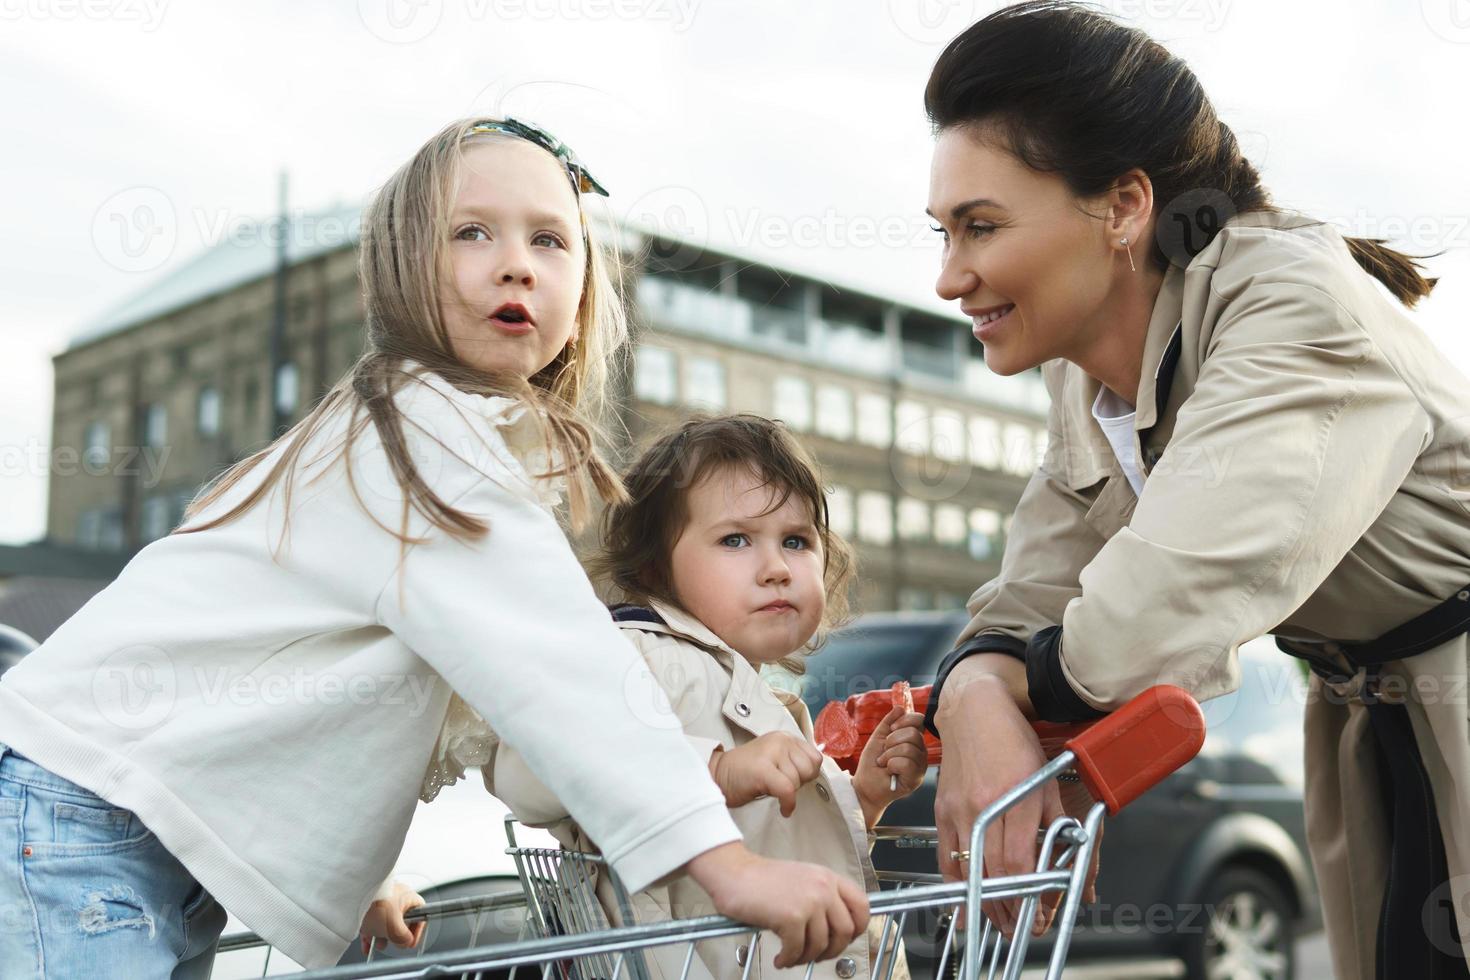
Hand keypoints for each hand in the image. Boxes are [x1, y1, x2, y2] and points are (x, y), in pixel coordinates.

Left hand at [359, 880, 425, 955]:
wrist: (352, 896)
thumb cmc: (376, 905)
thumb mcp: (394, 928)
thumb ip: (404, 938)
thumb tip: (406, 942)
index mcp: (408, 896)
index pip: (420, 914)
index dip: (417, 930)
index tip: (410, 941)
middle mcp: (396, 895)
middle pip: (401, 920)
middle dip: (395, 935)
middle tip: (393, 943)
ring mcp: (382, 899)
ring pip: (385, 921)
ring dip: (382, 936)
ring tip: (378, 944)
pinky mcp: (369, 903)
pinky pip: (373, 921)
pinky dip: (372, 933)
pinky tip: (367, 944)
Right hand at [686, 843, 869, 967]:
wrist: (735, 873)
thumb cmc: (763, 880)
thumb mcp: (803, 879)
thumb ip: (822, 897)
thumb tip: (835, 931)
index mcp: (828, 878)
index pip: (862, 905)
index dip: (858, 928)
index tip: (845, 939)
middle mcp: (823, 888)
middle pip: (845, 932)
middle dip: (832, 950)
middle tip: (816, 955)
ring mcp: (809, 902)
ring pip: (821, 945)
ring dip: (806, 958)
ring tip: (792, 957)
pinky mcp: (791, 917)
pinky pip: (797, 950)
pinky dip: (788, 960)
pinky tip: (780, 958)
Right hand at [709, 732, 822, 815]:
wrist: (717, 776)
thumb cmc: (746, 773)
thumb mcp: (775, 759)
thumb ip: (794, 761)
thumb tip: (815, 774)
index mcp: (785, 737)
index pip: (815, 758)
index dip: (808, 774)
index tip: (794, 780)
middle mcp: (780, 740)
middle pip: (809, 769)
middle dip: (799, 783)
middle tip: (782, 786)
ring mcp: (771, 753)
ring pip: (797, 781)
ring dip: (788, 794)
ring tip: (772, 791)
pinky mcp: (762, 769)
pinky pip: (787, 790)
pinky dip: (788, 804)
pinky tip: (783, 809)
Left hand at [852, 704, 928, 825]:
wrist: (865, 784)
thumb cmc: (872, 763)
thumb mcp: (878, 737)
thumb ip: (888, 722)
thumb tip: (900, 708)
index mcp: (913, 740)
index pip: (919, 720)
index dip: (904, 721)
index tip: (890, 729)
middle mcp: (920, 751)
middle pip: (913, 734)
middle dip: (892, 741)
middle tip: (884, 752)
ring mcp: (920, 765)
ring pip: (908, 748)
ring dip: (889, 754)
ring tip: (884, 762)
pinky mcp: (916, 778)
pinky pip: (906, 762)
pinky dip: (892, 764)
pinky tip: (889, 771)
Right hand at [934, 663, 1064, 941]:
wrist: (974, 710)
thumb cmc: (1014, 740)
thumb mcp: (1047, 778)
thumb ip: (1057, 821)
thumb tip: (1069, 860)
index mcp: (1015, 798)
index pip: (1019, 861)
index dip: (1028, 895)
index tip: (1037, 917)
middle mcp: (983, 807)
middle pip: (993, 871)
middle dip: (1007, 908)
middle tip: (1019, 931)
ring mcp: (958, 809)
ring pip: (968, 869)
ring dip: (983, 903)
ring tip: (998, 923)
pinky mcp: (942, 809)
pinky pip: (946, 855)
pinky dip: (955, 883)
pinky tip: (964, 901)